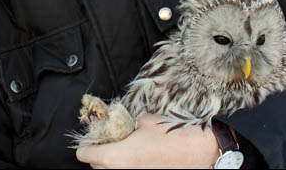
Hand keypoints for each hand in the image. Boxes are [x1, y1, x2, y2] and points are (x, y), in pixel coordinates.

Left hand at [75, 113, 219, 168]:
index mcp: (116, 157)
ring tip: (125, 151)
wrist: (200, 153)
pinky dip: (129, 167)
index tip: (91, 139)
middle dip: (99, 154)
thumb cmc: (173, 135)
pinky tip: (140, 160)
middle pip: (96, 167)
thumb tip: (124, 125)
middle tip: (109, 142)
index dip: (86, 144)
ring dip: (113, 163)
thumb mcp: (146, 121)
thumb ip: (128, 124)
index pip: (85, 154)